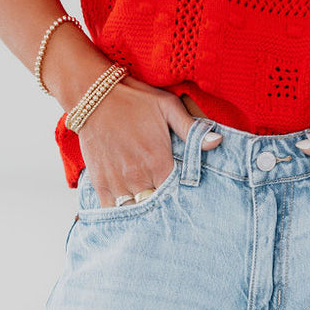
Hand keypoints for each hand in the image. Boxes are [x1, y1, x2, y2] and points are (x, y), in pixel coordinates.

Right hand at [76, 75, 222, 206]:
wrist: (93, 95)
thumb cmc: (134, 99)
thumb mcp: (168, 106)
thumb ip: (192, 129)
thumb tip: (217, 142)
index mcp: (158, 162)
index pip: (175, 194)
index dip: (178, 197)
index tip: (179, 195)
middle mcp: (139, 177)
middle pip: (156, 206)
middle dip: (161, 206)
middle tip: (165, 205)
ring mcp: (118, 182)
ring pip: (135, 211)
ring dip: (141, 210)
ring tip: (147, 206)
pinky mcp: (100, 183)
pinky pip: (110, 210)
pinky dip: (118, 213)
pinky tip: (127, 207)